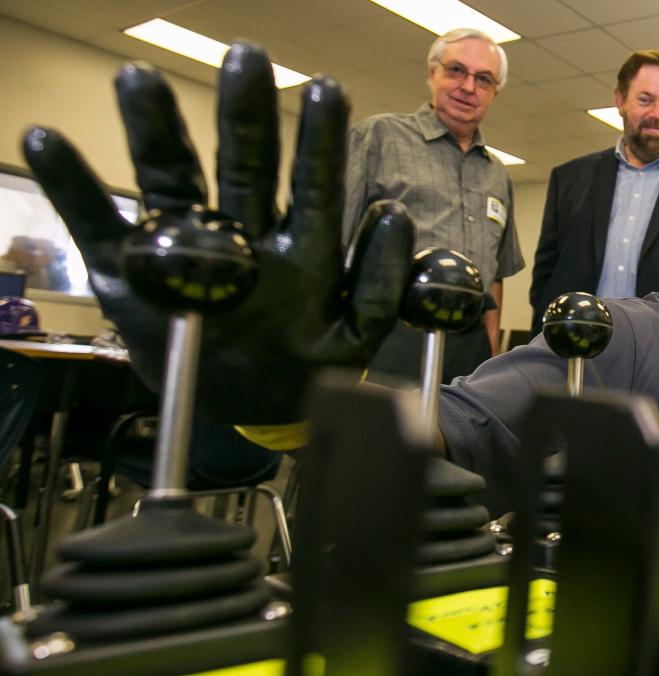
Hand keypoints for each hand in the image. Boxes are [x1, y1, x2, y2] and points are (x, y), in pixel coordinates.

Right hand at [23, 43, 413, 424]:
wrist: (249, 416)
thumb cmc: (304, 372)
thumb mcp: (354, 337)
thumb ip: (377, 287)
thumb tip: (392, 215)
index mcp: (301, 251)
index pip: (313, 186)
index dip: (318, 141)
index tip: (324, 90)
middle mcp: (246, 238)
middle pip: (244, 168)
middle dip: (245, 117)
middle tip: (247, 59)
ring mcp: (189, 252)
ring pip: (172, 182)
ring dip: (154, 132)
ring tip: (138, 82)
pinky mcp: (136, 277)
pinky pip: (99, 227)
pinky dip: (72, 189)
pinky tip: (48, 145)